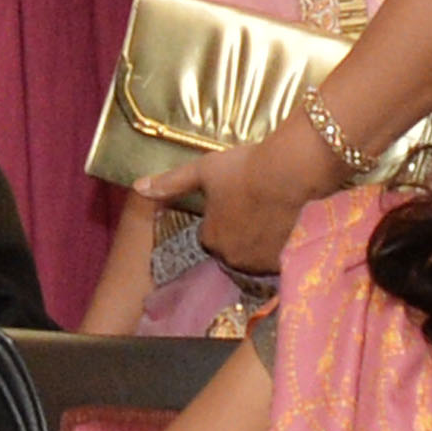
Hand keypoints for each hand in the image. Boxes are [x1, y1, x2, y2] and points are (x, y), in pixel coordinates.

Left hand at [139, 122, 336, 278]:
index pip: (211, 236)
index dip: (222, 217)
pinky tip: (288, 223)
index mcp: (211, 238)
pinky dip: (282, 245)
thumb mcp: (204, 171)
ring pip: (257, 255)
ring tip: (273, 212)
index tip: (234, 200)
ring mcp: (262, 262)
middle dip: (241, 233)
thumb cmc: (245, 168)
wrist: (292, 171)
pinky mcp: (287, 260)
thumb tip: (138, 186)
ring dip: (261, 241)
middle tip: (256, 205)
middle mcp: (234, 257)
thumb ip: (172, 182)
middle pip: (235, 249)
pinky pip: (279, 258)